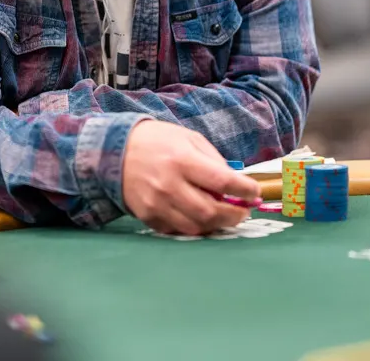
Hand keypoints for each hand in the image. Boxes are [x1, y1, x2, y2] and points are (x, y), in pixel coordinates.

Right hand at [121, 120, 261, 235]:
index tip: (254, 193)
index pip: (222, 181)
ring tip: (225, 216)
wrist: (114, 151)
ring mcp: (157, 204)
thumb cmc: (157, 141)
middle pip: (211, 211)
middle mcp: (169, 185)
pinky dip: (194, 228)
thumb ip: (213, 161)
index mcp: (182, 160)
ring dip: (217, 225)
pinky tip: (200, 218)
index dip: (244, 190)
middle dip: (234, 215)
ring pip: (196, 227)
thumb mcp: (189, 138)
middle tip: (243, 211)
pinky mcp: (148, 217)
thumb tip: (236, 183)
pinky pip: (178, 231)